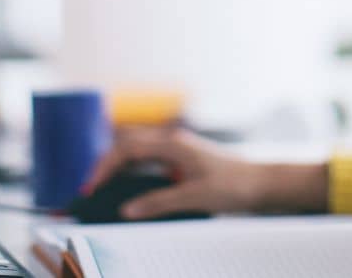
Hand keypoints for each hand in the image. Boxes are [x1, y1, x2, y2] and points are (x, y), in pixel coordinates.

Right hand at [81, 127, 261, 218]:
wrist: (262, 184)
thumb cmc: (235, 184)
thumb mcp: (195, 197)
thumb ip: (159, 202)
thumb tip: (128, 209)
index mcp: (172, 144)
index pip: (127, 148)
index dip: (104, 166)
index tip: (91, 185)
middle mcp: (172, 142)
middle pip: (127, 145)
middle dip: (105, 163)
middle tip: (90, 186)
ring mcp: (177, 149)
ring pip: (137, 150)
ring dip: (118, 165)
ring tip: (102, 186)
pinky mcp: (181, 160)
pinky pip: (149, 160)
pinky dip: (133, 171)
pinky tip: (128, 186)